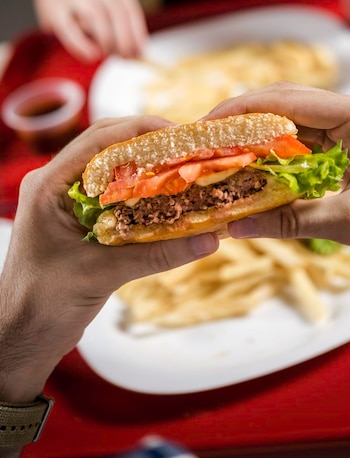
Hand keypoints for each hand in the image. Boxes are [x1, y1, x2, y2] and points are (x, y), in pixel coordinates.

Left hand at [0, 115, 217, 402]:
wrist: (21, 337)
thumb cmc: (45, 304)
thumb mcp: (103, 274)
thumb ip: (157, 255)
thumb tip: (209, 239)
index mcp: (48, 185)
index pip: (97, 140)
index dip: (139, 130)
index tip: (177, 134)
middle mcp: (55, 184)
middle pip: (105, 145)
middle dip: (146, 142)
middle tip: (185, 148)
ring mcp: (65, 201)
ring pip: (109, 166)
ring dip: (143, 163)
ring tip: (180, 166)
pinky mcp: (77, 219)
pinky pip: (111, 191)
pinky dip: (138, 188)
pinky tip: (163, 195)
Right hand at [37, 0, 147, 62]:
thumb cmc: (96, 12)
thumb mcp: (115, 16)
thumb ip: (128, 32)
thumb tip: (140, 54)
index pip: (130, 9)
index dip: (136, 33)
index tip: (139, 52)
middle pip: (115, 10)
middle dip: (123, 38)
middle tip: (125, 57)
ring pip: (95, 14)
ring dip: (105, 38)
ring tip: (107, 54)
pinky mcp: (58, 9)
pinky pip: (70, 27)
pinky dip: (82, 44)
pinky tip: (91, 56)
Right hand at [203, 82, 349, 288]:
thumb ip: (290, 220)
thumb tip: (235, 225)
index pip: (288, 99)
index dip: (243, 109)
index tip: (208, 124)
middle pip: (286, 105)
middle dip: (245, 120)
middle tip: (208, 140)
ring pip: (293, 126)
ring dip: (259, 139)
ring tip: (223, 154)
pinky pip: (305, 147)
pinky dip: (277, 157)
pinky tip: (255, 171)